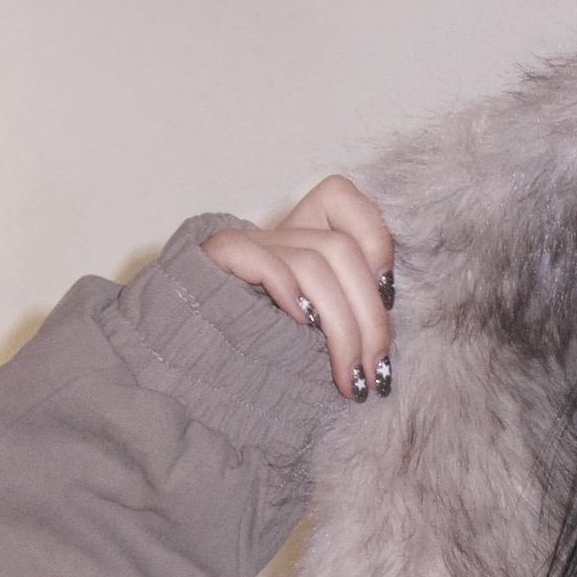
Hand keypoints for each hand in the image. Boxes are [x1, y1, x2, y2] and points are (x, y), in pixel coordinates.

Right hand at [200, 174, 396, 402]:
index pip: (342, 196)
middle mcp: (275, 234)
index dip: (376, 239)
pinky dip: (290, 291)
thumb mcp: (318, 338)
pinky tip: (302, 327)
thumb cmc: (264, 364)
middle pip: (342, 249)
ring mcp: (246, 244)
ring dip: (343, 331)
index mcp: (300, 238)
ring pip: (315, 263)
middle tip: (377, 372)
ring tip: (350, 380)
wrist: (188, 374)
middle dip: (370, 318)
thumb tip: (388, 324)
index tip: (387, 294)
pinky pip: (265, 261)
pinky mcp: (217, 259)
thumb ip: (348, 310)